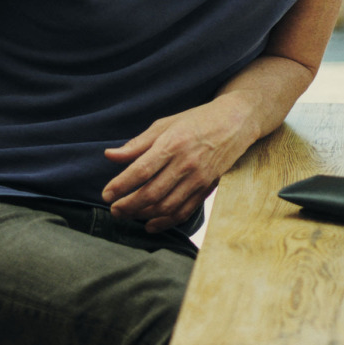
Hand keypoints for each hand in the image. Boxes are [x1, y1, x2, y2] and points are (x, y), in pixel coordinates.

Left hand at [103, 98, 254, 232]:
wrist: (237, 121)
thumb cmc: (198, 120)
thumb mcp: (165, 124)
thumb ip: (137, 144)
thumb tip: (110, 156)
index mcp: (173, 144)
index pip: (140, 171)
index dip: (120, 185)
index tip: (106, 194)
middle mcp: (186, 163)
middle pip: (151, 193)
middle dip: (127, 206)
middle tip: (113, 209)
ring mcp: (199, 178)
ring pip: (166, 206)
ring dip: (142, 215)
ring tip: (127, 214)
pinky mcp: (207, 187)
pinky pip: (184, 211)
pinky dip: (165, 222)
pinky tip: (150, 224)